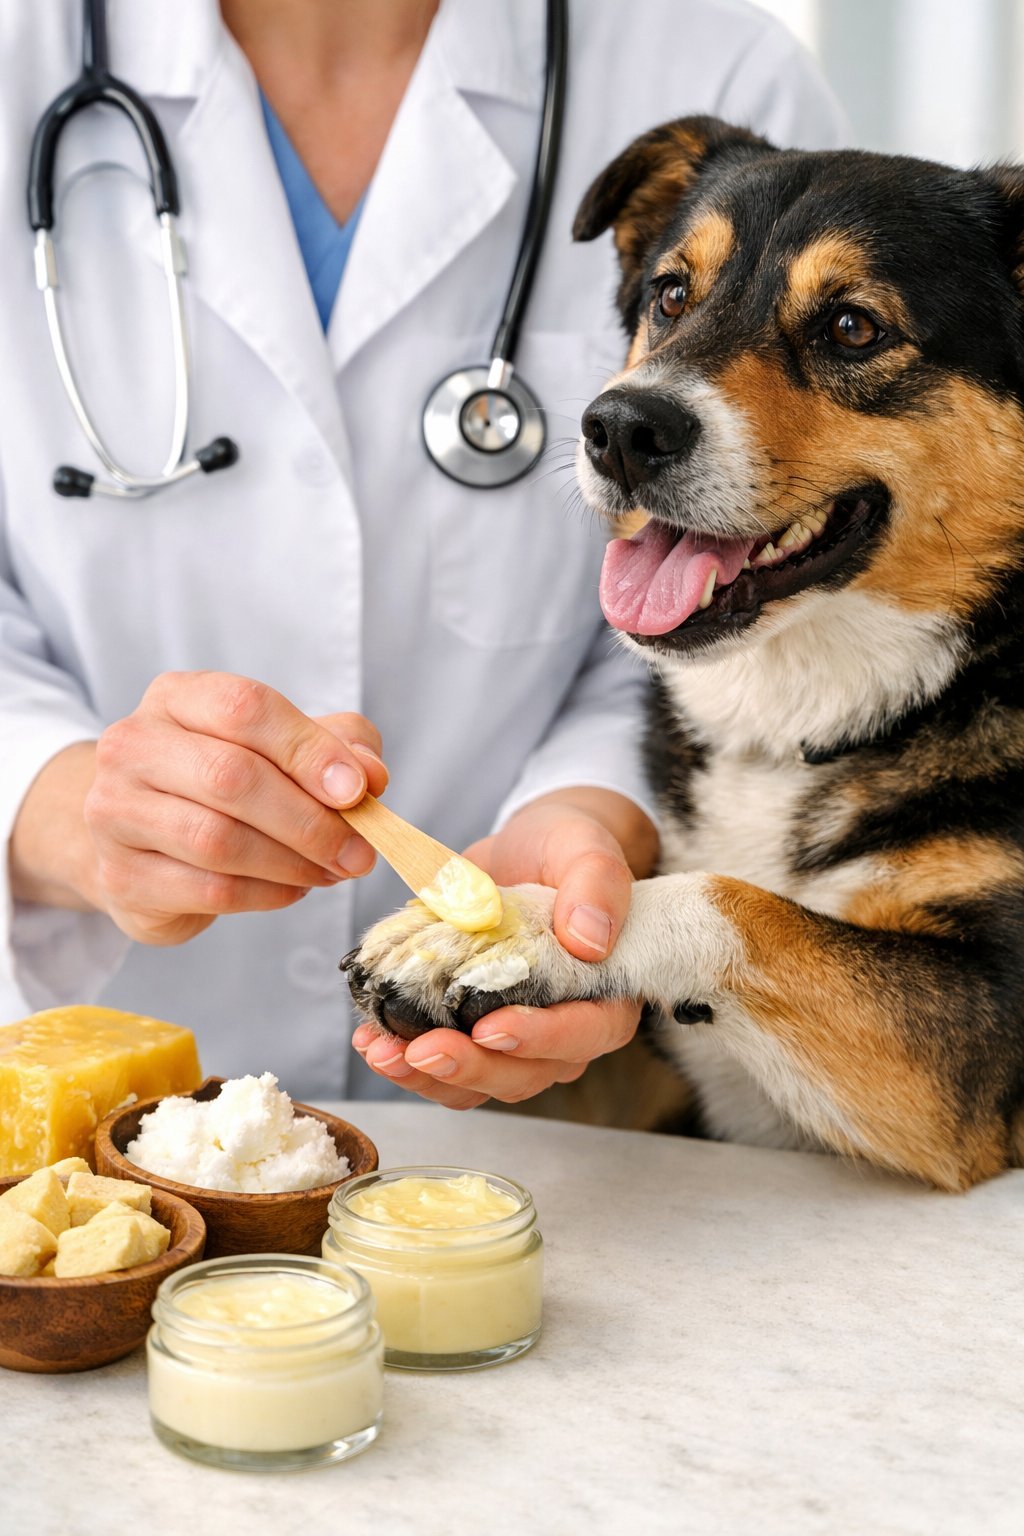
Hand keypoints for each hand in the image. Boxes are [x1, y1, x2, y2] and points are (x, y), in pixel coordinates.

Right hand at [70, 671, 387, 944]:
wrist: (146, 841)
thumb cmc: (226, 783)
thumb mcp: (286, 747)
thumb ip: (338, 747)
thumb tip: (370, 776)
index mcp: (177, 698)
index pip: (244, 708)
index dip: (309, 750)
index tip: (359, 790)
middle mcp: (133, 745)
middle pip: (231, 777)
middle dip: (310, 820)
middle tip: (359, 851)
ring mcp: (115, 811)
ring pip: (218, 840)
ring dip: (293, 862)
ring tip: (331, 870)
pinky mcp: (121, 876)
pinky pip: (209, 890)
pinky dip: (267, 894)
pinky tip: (293, 887)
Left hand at [353, 791, 653, 1107]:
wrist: (524, 852)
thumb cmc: (564, 850)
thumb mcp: (584, 847)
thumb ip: (598, 881)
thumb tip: (589, 938)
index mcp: (607, 992)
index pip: (585, 1032)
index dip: (540, 1039)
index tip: (490, 1030)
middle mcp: (567, 1030)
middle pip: (527, 1073)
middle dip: (471, 1067)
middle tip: (421, 1051)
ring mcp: (519, 1040)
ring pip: (482, 1082)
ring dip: (429, 1077)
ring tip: (383, 1051)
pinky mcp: (476, 1036)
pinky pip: (447, 1069)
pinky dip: (409, 1064)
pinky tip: (374, 1043)